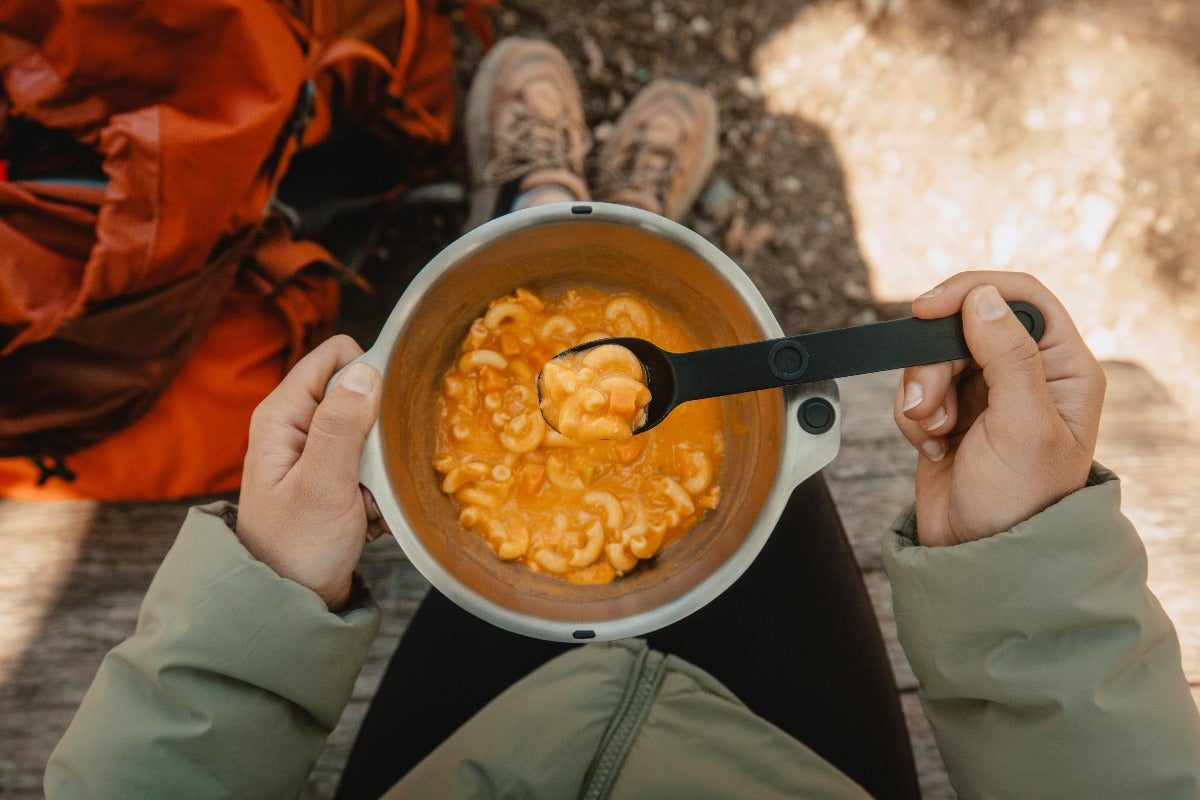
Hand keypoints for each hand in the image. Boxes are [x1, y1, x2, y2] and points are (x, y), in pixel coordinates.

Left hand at [237, 335, 387, 609]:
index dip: (369, 374)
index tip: (387, 415)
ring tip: (368, 501)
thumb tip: (367, 369)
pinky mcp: (331, 478)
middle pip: (359, 393)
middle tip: (373, 473)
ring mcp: (314, 453)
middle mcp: (296, 425)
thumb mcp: (322, 485)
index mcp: (283, 414)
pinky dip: (378, 488)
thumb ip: (342, 424)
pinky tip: (368, 516)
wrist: (289, 605)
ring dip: (381, 466)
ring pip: (371, 432)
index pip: (336, 356)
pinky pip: (370, 465)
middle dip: (380, 430)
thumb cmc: (297, 549)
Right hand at [893, 272, 1106, 545]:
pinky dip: (913, 414)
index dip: (971, 292)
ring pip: (934, 356)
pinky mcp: (951, 414)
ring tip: (933, 430)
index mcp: (1063, 368)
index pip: (1020, 297)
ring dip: (922, 390)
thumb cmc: (1019, 504)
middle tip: (931, 405)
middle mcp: (1027, 374)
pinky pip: (917, 387)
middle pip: (965, 325)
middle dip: (936, 361)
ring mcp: (986, 395)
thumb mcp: (1022, 426)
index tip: (928, 309)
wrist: (979, 558)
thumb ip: (1007, 356)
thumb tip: (982, 298)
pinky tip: (931, 445)